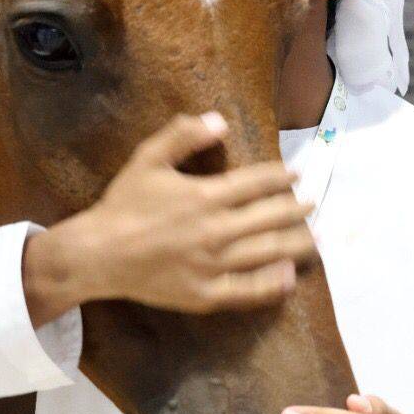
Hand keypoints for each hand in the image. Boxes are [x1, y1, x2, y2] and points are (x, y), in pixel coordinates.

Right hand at [24, 112, 317, 324]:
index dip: (281, 176)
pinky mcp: (206, 293)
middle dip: (296, 208)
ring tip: (315, 238)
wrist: (98, 254)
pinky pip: (248, 290)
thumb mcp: (147, 159)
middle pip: (270, 217)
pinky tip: (289, 276)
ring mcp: (213, 265)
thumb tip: (219, 119)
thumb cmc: (123, 204)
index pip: (256, 183)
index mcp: (205, 195)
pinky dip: (273, 283)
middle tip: (312, 202)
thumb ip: (182, 136)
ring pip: (267, 252)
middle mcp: (216, 230)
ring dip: (297, 243)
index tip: (296, 173)